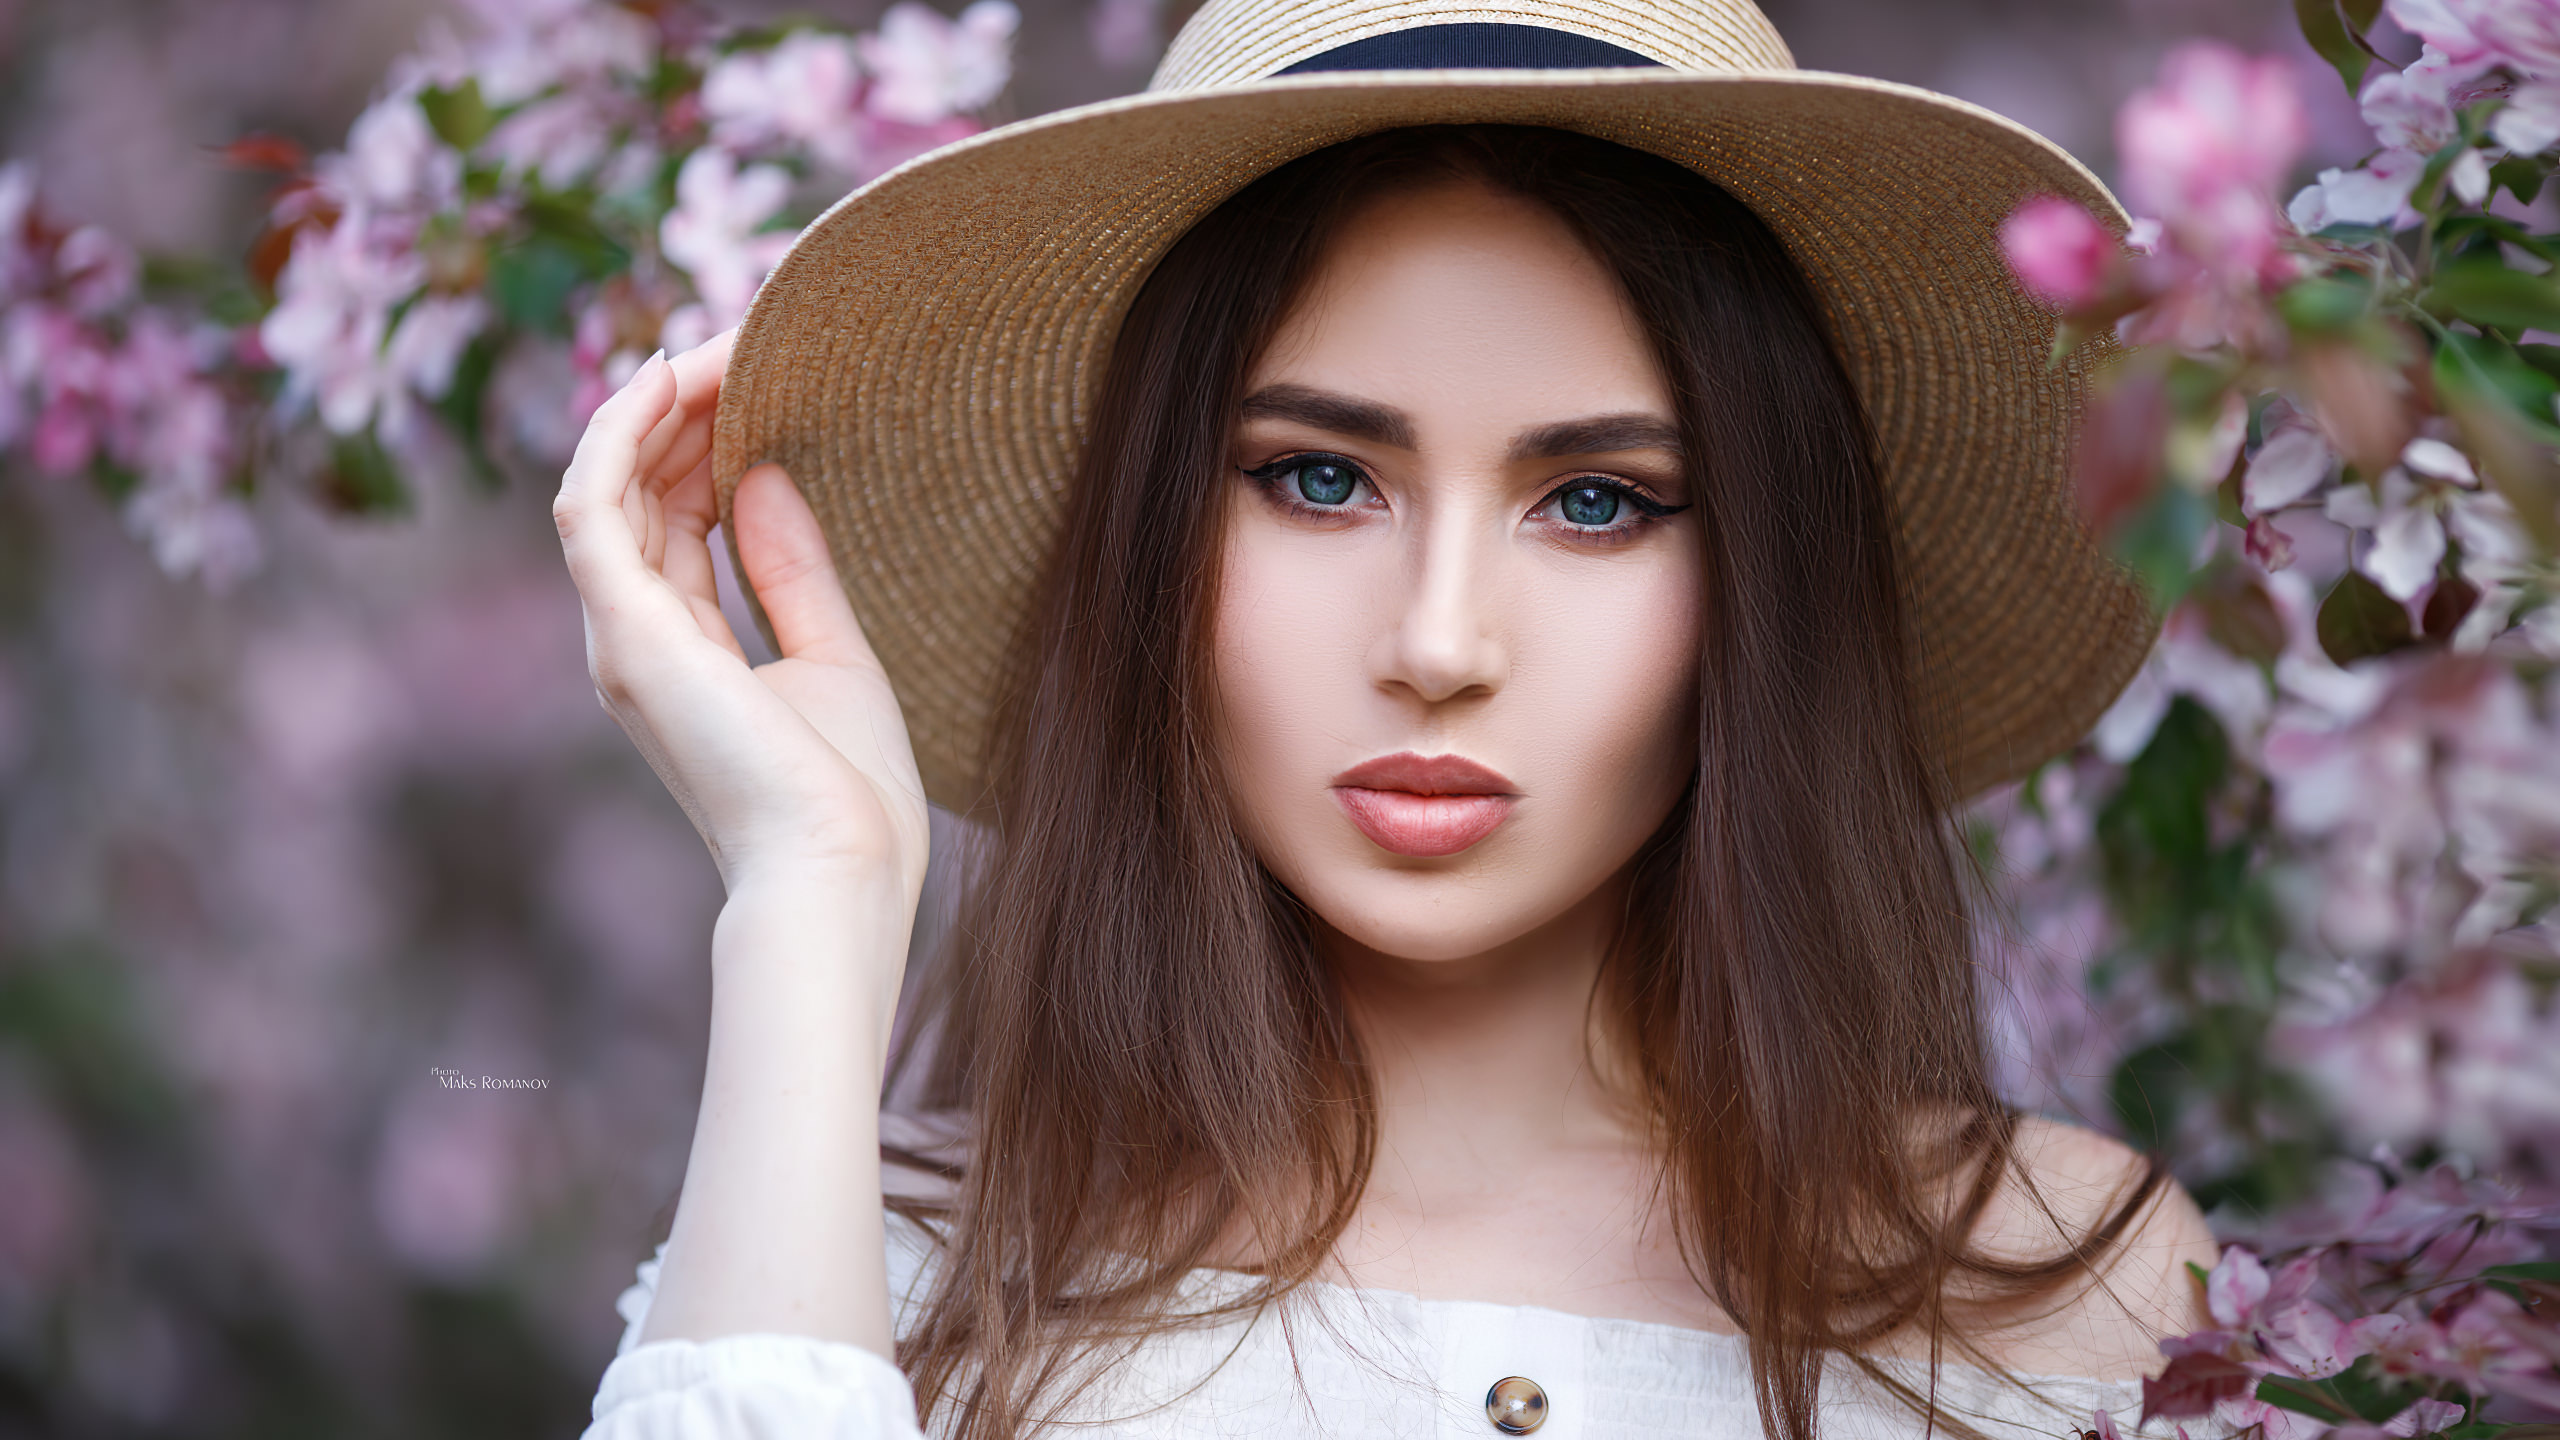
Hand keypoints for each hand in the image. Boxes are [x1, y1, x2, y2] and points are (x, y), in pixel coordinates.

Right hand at [552, 332, 929, 906]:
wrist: (841, 869)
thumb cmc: (849, 793)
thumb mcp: (832, 655)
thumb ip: (792, 570)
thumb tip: (764, 477)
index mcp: (682, 652)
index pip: (672, 516)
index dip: (705, 438)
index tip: (758, 376)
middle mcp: (636, 641)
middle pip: (638, 490)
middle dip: (684, 408)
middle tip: (744, 338)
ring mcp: (622, 639)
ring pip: (608, 484)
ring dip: (656, 405)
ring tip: (714, 342)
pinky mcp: (627, 634)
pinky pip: (591, 505)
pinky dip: (618, 435)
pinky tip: (664, 378)